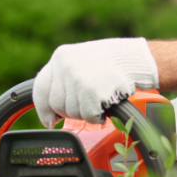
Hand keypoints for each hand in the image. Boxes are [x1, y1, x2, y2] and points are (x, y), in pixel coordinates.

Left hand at [33, 38, 158, 127]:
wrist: (136, 59)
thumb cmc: (112, 62)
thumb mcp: (81, 59)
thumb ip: (64, 77)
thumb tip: (50, 108)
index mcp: (61, 56)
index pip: (40, 88)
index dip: (43, 109)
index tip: (49, 121)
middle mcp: (66, 66)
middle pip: (56, 104)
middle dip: (70, 112)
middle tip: (87, 106)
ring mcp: (78, 79)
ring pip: (72, 113)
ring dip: (86, 113)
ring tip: (100, 100)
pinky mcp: (92, 92)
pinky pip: (88, 116)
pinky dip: (98, 117)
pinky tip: (106, 106)